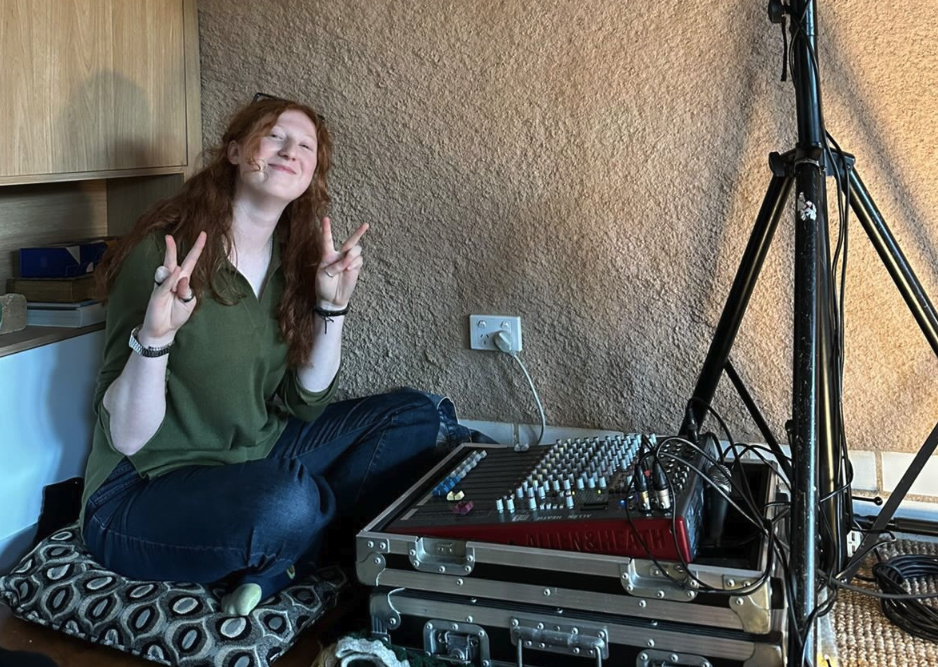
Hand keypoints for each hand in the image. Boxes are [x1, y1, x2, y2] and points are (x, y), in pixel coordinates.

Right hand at [139, 232, 206, 346]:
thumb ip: (188, 291)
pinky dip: (171, 278)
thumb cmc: (176, 315)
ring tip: (176, 294)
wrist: (164, 329)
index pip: (190, 261)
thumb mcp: (189, 303)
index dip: (197, 248)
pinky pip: (166, 282)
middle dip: (171, 248)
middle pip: (173, 260)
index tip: (203, 234)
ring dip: (176, 278)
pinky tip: (175, 274)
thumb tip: (182, 277)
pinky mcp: (157, 293)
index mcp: (183, 281)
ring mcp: (164, 285)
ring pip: (169, 271)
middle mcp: (173, 280)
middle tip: (168, 236)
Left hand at [316, 217, 367, 308]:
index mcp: (328, 255)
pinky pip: (359, 260)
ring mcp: (349, 261)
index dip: (326, 230)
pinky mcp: (356, 268)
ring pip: (356, 251)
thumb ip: (335, 265)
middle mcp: (340, 255)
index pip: (327, 240)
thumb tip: (348, 261)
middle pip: (350, 241)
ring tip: (345, 267)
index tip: (325, 218)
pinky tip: (350, 270)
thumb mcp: (323, 274)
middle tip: (366, 224)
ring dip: (350, 257)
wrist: (331, 299)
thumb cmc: (324, 285)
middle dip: (359, 232)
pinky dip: (354, 264)